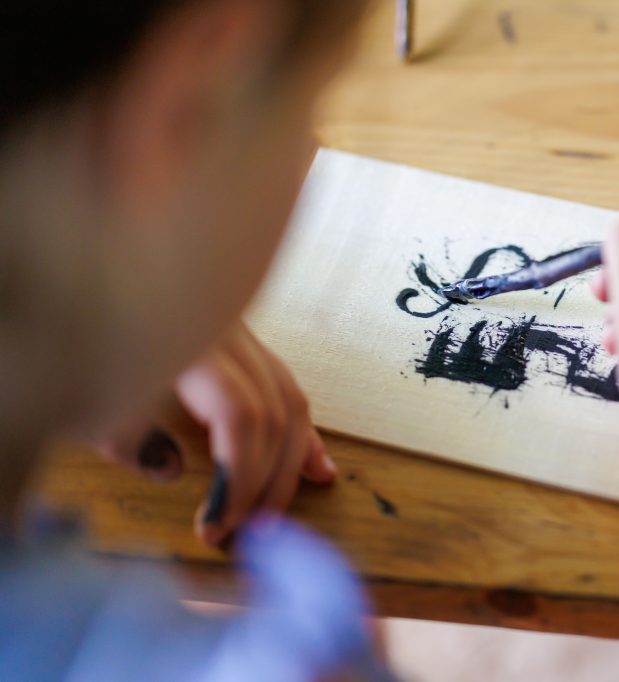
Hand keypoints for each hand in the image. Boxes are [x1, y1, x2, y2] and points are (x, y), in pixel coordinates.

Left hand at [95, 322, 335, 544]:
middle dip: (263, 481)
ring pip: (291, 402)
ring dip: (289, 465)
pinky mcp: (247, 342)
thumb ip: (132, 444)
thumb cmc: (78, 342)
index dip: (237, 476)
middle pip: (274, 413)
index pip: (241, 415)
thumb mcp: (89, 401)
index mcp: (191, 345)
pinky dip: (302, 434)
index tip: (215, 525)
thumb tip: (173, 470)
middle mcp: (227, 334)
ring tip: (277, 512)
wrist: (82, 289)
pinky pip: (287, 389)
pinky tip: (318, 469)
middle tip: (241, 531)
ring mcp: (242, 335)